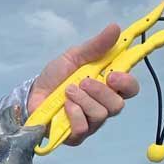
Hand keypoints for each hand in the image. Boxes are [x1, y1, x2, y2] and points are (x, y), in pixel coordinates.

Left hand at [27, 23, 139, 145]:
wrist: (32, 94)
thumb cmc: (56, 76)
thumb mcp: (75, 56)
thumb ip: (95, 45)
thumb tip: (115, 27)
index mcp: (108, 86)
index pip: (131, 89)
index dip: (127, 83)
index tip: (112, 74)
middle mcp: (104, 106)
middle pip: (118, 105)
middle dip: (99, 91)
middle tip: (82, 81)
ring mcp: (91, 123)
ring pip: (100, 115)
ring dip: (82, 100)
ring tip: (68, 91)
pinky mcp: (76, 136)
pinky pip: (83, 128)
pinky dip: (74, 114)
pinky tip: (64, 107)